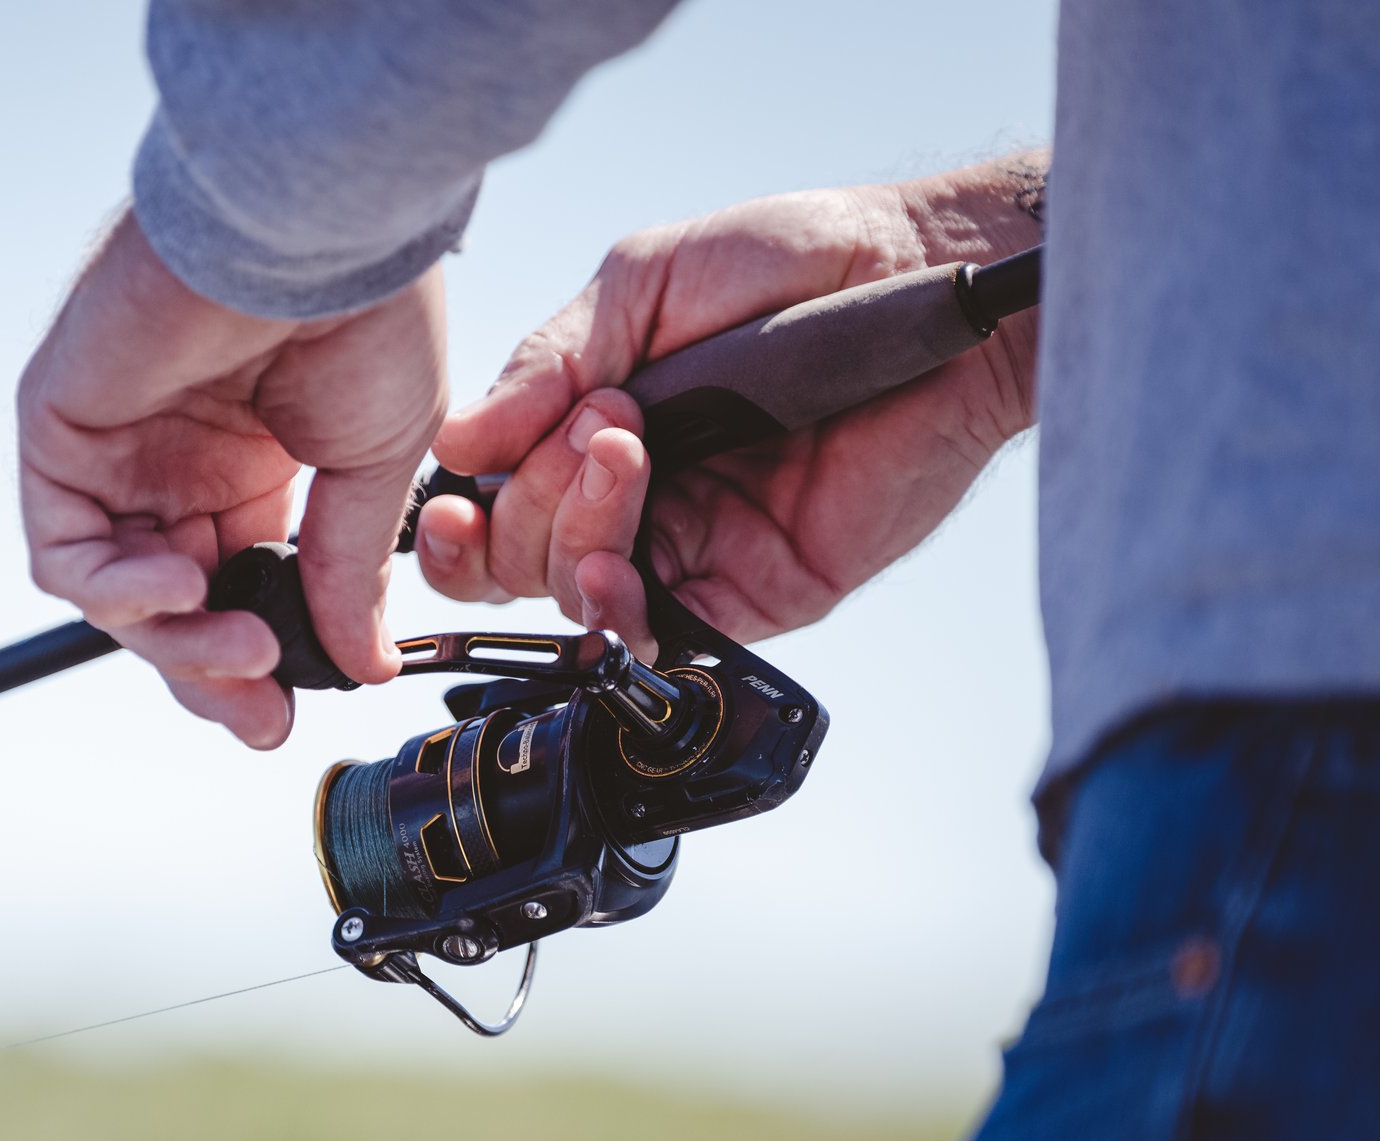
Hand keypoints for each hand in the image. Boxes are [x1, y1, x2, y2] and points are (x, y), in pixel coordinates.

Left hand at [17, 213, 444, 746]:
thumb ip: (347, 571)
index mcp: (252, 464)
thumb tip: (365, 662)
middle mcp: (177, 460)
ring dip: (176, 642)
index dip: (255, 662)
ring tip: (243, 642)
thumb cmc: (361, 305)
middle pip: (169, 609)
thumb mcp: (377, 465)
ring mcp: (117, 449)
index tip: (287, 713)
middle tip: (259, 713)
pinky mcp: (60, 429)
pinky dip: (117, 591)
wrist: (314, 225)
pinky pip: (64, 552)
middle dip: (211, 674)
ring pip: (114, 596)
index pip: (233, 590)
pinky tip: (180, 582)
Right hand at [420, 162, 1043, 654]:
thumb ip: (550, 363)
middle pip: (521, 562)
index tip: (456, 492)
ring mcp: (692, 549)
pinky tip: (614, 572)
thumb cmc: (796, 263)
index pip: (494, 508)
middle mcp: (635, 501)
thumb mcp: (644, 285)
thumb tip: (457, 441)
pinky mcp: (754, 591)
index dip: (461, 517)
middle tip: (600, 423)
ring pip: (578, 598)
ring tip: (625, 449)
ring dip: (574, 535)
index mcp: (591, 432)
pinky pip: (663, 637)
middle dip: (532, 500)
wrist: (923, 278)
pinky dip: (619, 615)